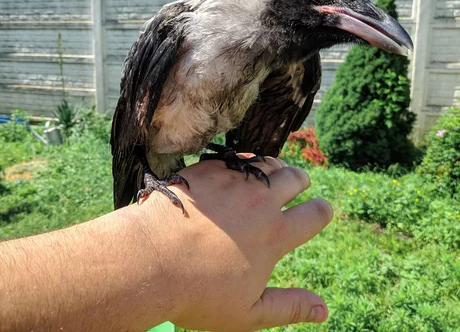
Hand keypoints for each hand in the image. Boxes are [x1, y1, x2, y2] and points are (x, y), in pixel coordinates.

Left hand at [134, 156, 332, 331]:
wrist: (148, 260)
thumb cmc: (196, 293)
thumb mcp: (248, 313)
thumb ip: (289, 308)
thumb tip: (324, 310)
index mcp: (275, 235)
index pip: (317, 213)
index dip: (323, 211)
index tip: (319, 211)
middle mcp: (259, 202)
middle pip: (295, 178)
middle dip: (300, 182)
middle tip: (297, 186)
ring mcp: (231, 182)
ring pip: (266, 163)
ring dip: (275, 168)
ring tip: (271, 176)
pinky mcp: (206, 170)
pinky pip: (235, 158)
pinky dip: (243, 164)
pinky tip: (236, 173)